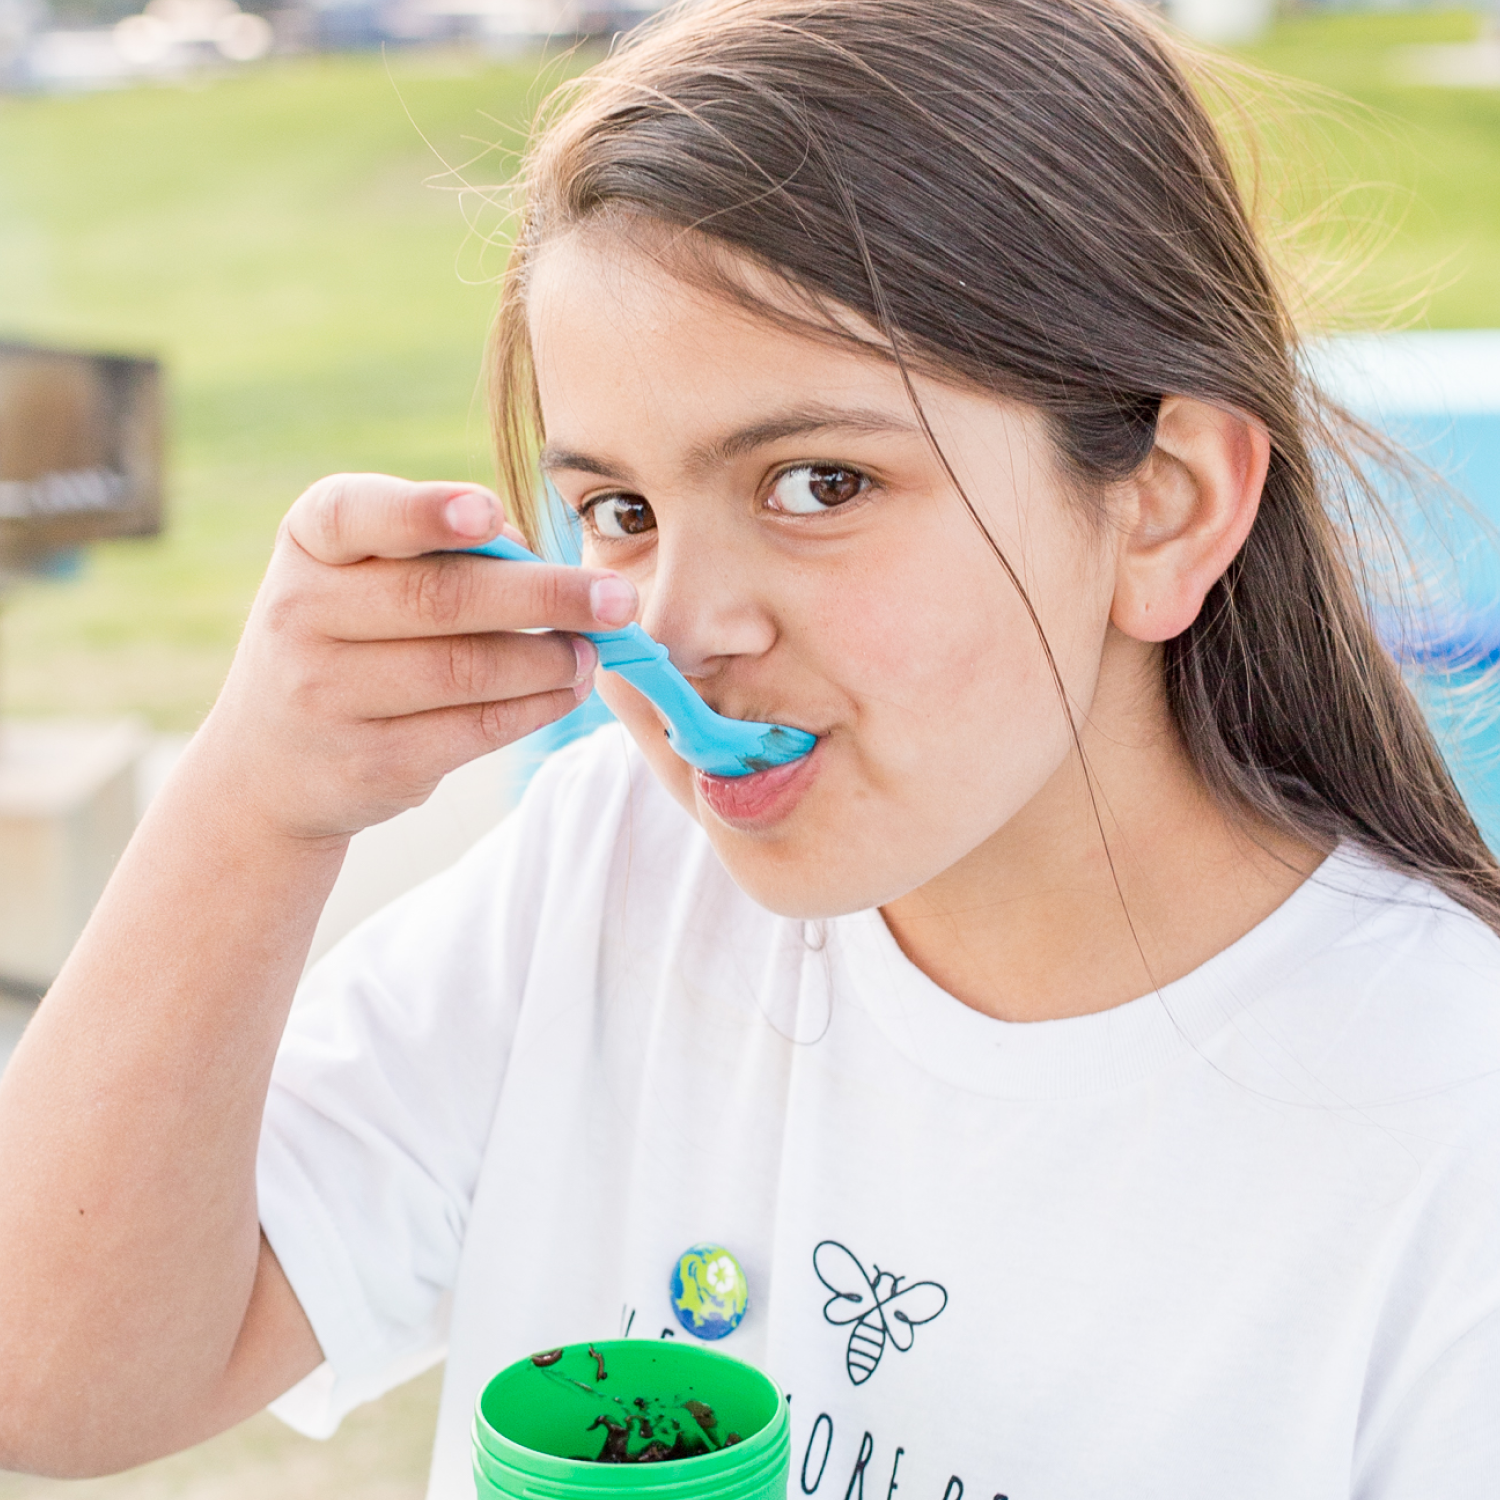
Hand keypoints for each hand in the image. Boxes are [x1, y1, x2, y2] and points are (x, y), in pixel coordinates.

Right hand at [196, 473, 636, 841]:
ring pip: (466, 670)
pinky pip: (473, 729)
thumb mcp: (358, 574)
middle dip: (544, 596)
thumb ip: (436, 550)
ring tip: (594, 649)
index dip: (425, 513)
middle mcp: (300, 614)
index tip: (490, 514)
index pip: (354, 515)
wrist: (267, 765)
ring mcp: (326, 696)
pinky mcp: (369, 762)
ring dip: (548, 659)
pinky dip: (536, 707)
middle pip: (439, 599)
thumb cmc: (346, 638)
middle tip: (618, 599)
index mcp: (307, 543)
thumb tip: (537, 552)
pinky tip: (569, 689)